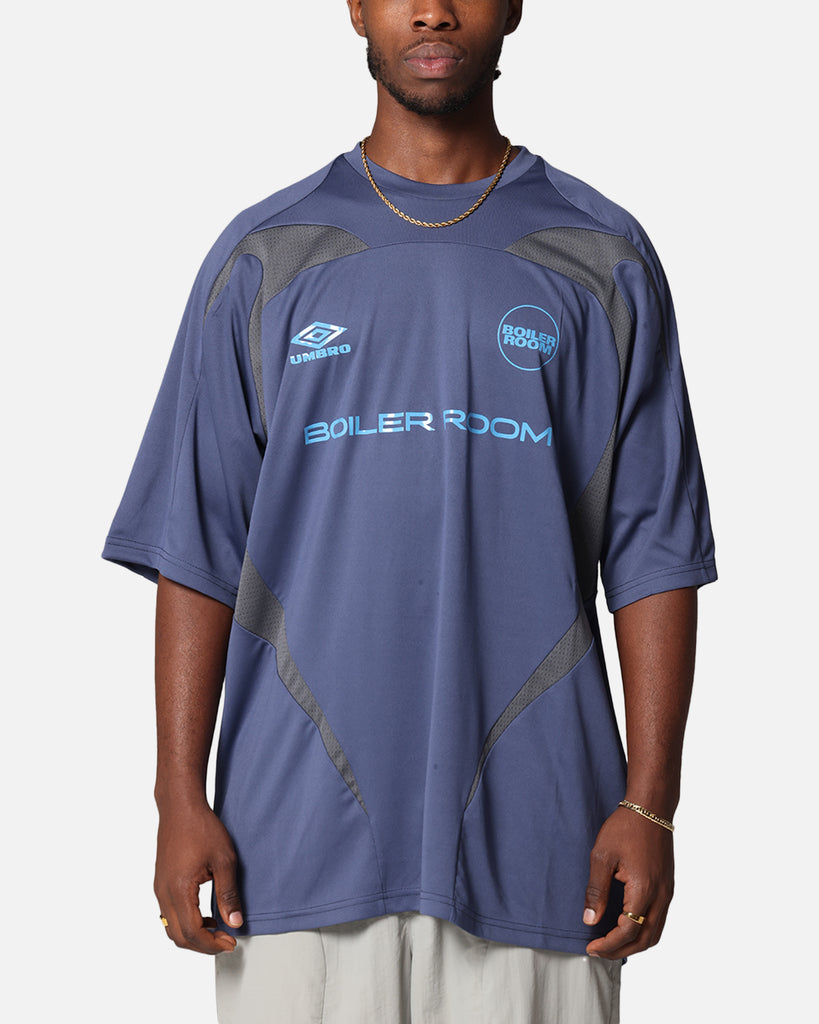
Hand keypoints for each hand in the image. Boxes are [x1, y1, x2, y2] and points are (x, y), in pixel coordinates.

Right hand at [154, 801, 243, 954]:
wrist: (180, 807)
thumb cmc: (202, 828)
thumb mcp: (224, 861)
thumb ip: (228, 894)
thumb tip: (234, 922)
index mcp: (179, 890)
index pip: (192, 933)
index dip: (212, 944)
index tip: (230, 942)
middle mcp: (164, 893)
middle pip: (178, 937)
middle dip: (202, 945)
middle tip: (225, 940)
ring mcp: (159, 888)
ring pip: (171, 927)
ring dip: (193, 935)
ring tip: (217, 929)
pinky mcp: (160, 883)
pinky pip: (168, 914)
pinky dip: (185, 923)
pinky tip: (204, 915)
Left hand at [583, 805, 673, 958]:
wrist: (650, 808)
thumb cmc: (625, 828)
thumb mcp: (602, 857)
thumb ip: (596, 891)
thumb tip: (590, 920)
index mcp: (644, 890)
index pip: (628, 931)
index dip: (609, 944)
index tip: (591, 947)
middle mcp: (661, 896)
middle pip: (646, 939)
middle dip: (621, 949)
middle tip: (599, 950)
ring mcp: (667, 892)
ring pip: (656, 932)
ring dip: (635, 942)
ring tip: (611, 942)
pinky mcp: (668, 887)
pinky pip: (659, 919)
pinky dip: (644, 930)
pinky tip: (626, 925)